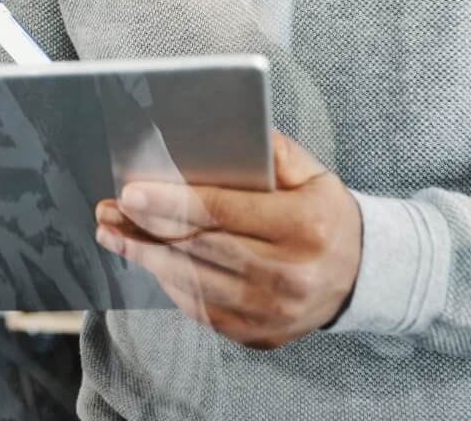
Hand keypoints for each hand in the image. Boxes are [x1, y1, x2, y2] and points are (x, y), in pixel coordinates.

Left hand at [94, 129, 360, 349]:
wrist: (361, 274)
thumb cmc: (324, 213)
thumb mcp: (309, 172)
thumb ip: (266, 152)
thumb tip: (211, 137)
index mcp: (302, 227)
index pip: (222, 212)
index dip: (170, 202)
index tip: (130, 192)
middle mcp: (289, 276)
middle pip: (200, 249)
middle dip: (146, 229)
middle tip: (109, 210)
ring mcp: (273, 312)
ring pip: (193, 283)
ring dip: (146, 257)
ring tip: (113, 234)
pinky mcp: (259, 334)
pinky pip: (201, 309)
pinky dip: (169, 283)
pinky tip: (148, 260)